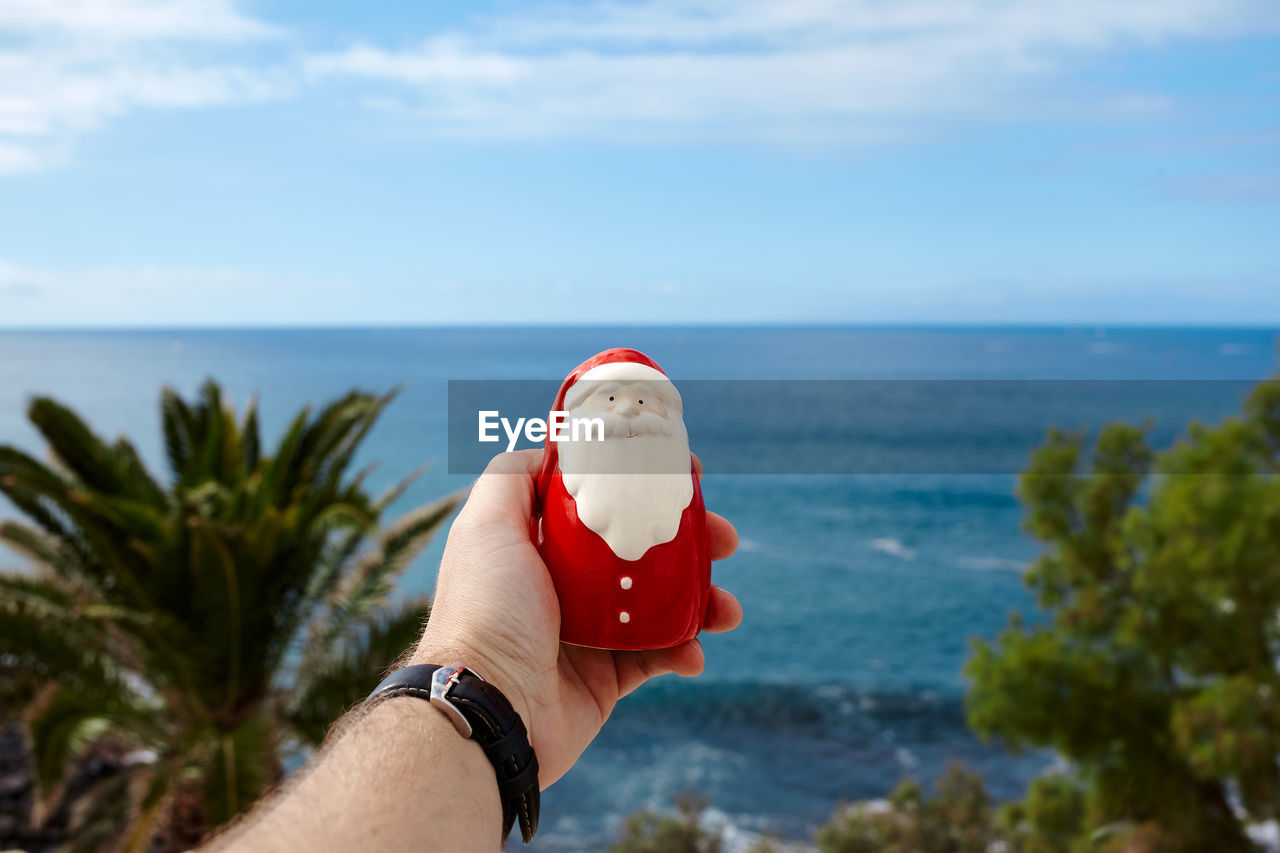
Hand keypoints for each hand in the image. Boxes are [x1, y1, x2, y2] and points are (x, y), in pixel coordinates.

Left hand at [412, 449, 741, 786]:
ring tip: (726, 607)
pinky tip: (694, 652)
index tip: (683, 473)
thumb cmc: (486, 611)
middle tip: (724, 538)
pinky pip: (658, 657)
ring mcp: (588, 633)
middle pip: (641, 551)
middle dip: (691, 542)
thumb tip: (546, 448)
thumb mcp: (486, 525)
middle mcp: (564, 585)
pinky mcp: (605, 678)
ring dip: (702, 599)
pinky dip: (684, 651)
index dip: (643, 486)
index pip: (601, 504)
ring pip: (660, 604)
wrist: (489, 707)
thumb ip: (511, 477)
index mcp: (540, 546)